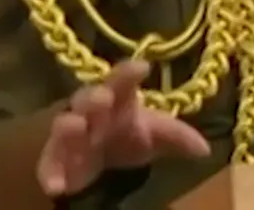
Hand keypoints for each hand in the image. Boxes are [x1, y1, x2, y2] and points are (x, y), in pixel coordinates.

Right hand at [36, 59, 210, 196]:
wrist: (100, 154)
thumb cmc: (127, 132)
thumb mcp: (155, 133)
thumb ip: (177, 137)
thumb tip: (205, 149)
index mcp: (118, 99)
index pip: (123, 81)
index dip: (130, 73)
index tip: (142, 67)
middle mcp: (93, 112)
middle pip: (90, 98)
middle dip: (95, 97)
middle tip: (102, 98)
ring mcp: (72, 135)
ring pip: (65, 125)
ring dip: (68, 125)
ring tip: (73, 126)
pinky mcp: (55, 159)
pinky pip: (49, 164)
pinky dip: (50, 173)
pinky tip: (55, 186)